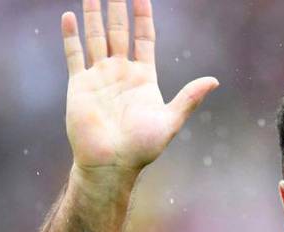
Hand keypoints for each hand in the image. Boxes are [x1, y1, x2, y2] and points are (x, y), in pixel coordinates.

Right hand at [61, 0, 217, 171]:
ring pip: (96, 37)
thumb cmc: (142, 147)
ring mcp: (99, 77)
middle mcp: (120, 72)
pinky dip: (71, 36)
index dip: (143, 16)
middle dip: (117, 7)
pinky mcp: (79, 85)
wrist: (111, 164)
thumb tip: (214, 80)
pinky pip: (74, 55)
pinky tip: (69, 16)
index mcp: (143, 77)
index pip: (144, 37)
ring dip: (94, 14)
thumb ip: (189, 98)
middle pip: (119, 31)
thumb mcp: (170, 121)